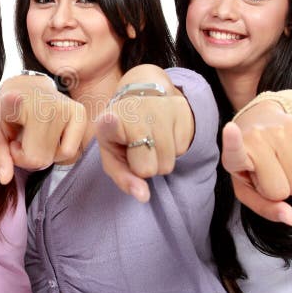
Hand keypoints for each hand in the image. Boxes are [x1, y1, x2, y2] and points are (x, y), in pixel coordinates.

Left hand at [0, 75, 85, 183]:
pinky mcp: (80, 112)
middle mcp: (45, 102)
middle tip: (21, 140)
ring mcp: (65, 106)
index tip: (15, 103)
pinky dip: (58, 152)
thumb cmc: (10, 113)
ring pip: (54, 157)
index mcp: (17, 102)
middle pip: (38, 159)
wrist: (29, 88)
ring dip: (42, 154)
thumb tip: (5, 179)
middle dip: (27, 158)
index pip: (18, 121)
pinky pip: (70, 152)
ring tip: (35, 136)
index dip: (17, 126)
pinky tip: (49, 137)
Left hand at [96, 65, 193, 201]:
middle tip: (139, 149)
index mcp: (108, 121)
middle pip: (147, 169)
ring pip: (167, 165)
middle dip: (145, 166)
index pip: (110, 125)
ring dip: (160, 160)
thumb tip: (144, 196)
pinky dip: (174, 148)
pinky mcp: (181, 108)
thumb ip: (123, 179)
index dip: (111, 126)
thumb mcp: (113, 156)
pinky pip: (183, 150)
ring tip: (151, 141)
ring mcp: (159, 107)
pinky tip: (164, 133)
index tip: (111, 121)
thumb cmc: (123, 135)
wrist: (143, 96)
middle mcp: (134, 110)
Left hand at [223, 101, 291, 225]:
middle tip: (267, 172)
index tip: (230, 130)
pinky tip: (289, 154)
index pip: (234, 150)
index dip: (233, 142)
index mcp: (234, 156)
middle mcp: (255, 138)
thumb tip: (290, 218)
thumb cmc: (251, 164)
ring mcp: (279, 131)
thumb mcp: (248, 189)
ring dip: (291, 179)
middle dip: (278, 189)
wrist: (261, 121)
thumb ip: (265, 208)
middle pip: (280, 191)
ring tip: (277, 161)